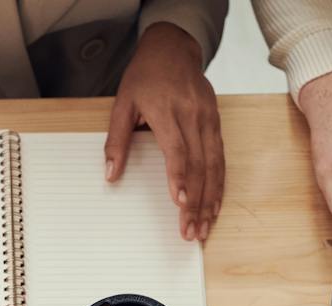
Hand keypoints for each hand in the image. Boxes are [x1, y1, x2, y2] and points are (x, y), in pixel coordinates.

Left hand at [106, 22, 222, 241]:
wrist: (172, 49)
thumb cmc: (144, 77)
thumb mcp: (122, 104)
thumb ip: (117, 141)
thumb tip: (111, 175)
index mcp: (167, 111)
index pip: (178, 150)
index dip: (180, 178)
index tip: (181, 203)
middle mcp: (193, 116)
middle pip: (199, 165)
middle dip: (196, 202)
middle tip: (191, 231)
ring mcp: (208, 119)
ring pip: (214, 165)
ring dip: (211, 199)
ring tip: (205, 227)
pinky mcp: (216, 122)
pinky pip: (221, 158)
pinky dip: (219, 184)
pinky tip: (215, 205)